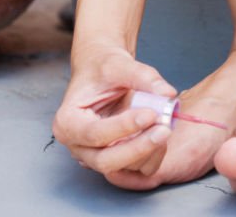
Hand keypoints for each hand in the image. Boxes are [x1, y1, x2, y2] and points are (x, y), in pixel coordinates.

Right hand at [52, 43, 177, 177]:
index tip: (151, 114)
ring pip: (122, 169)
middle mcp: (77, 145)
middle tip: (164, 129)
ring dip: (148, 152)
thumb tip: (168, 94)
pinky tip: (161, 136)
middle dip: (137, 148)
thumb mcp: (120, 64)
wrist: (103, 72)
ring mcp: (94, 156)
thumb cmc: (103, 68)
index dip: (124, 127)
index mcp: (67, 122)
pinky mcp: (113, 160)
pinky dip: (151, 157)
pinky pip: (134, 170)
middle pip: (106, 160)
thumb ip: (144, 77)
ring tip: (166, 127)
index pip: (95, 133)